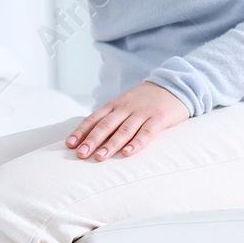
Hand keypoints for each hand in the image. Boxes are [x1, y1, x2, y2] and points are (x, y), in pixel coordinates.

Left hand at [65, 81, 189, 159]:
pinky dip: (136, 143)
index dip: (81, 132)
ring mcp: (142, 113)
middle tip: (81, 154)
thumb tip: (89, 138)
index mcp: (114, 105)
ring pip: (123, 130)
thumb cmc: (144, 101)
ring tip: (100, 157)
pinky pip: (146, 132)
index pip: (93, 119)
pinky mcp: (159, 118)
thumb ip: (110, 119)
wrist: (174, 85)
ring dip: (110, 145)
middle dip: (92, 140)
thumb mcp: (124, 105)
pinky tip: (128, 153)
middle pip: (105, 125)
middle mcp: (125, 108)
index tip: (70, 145)